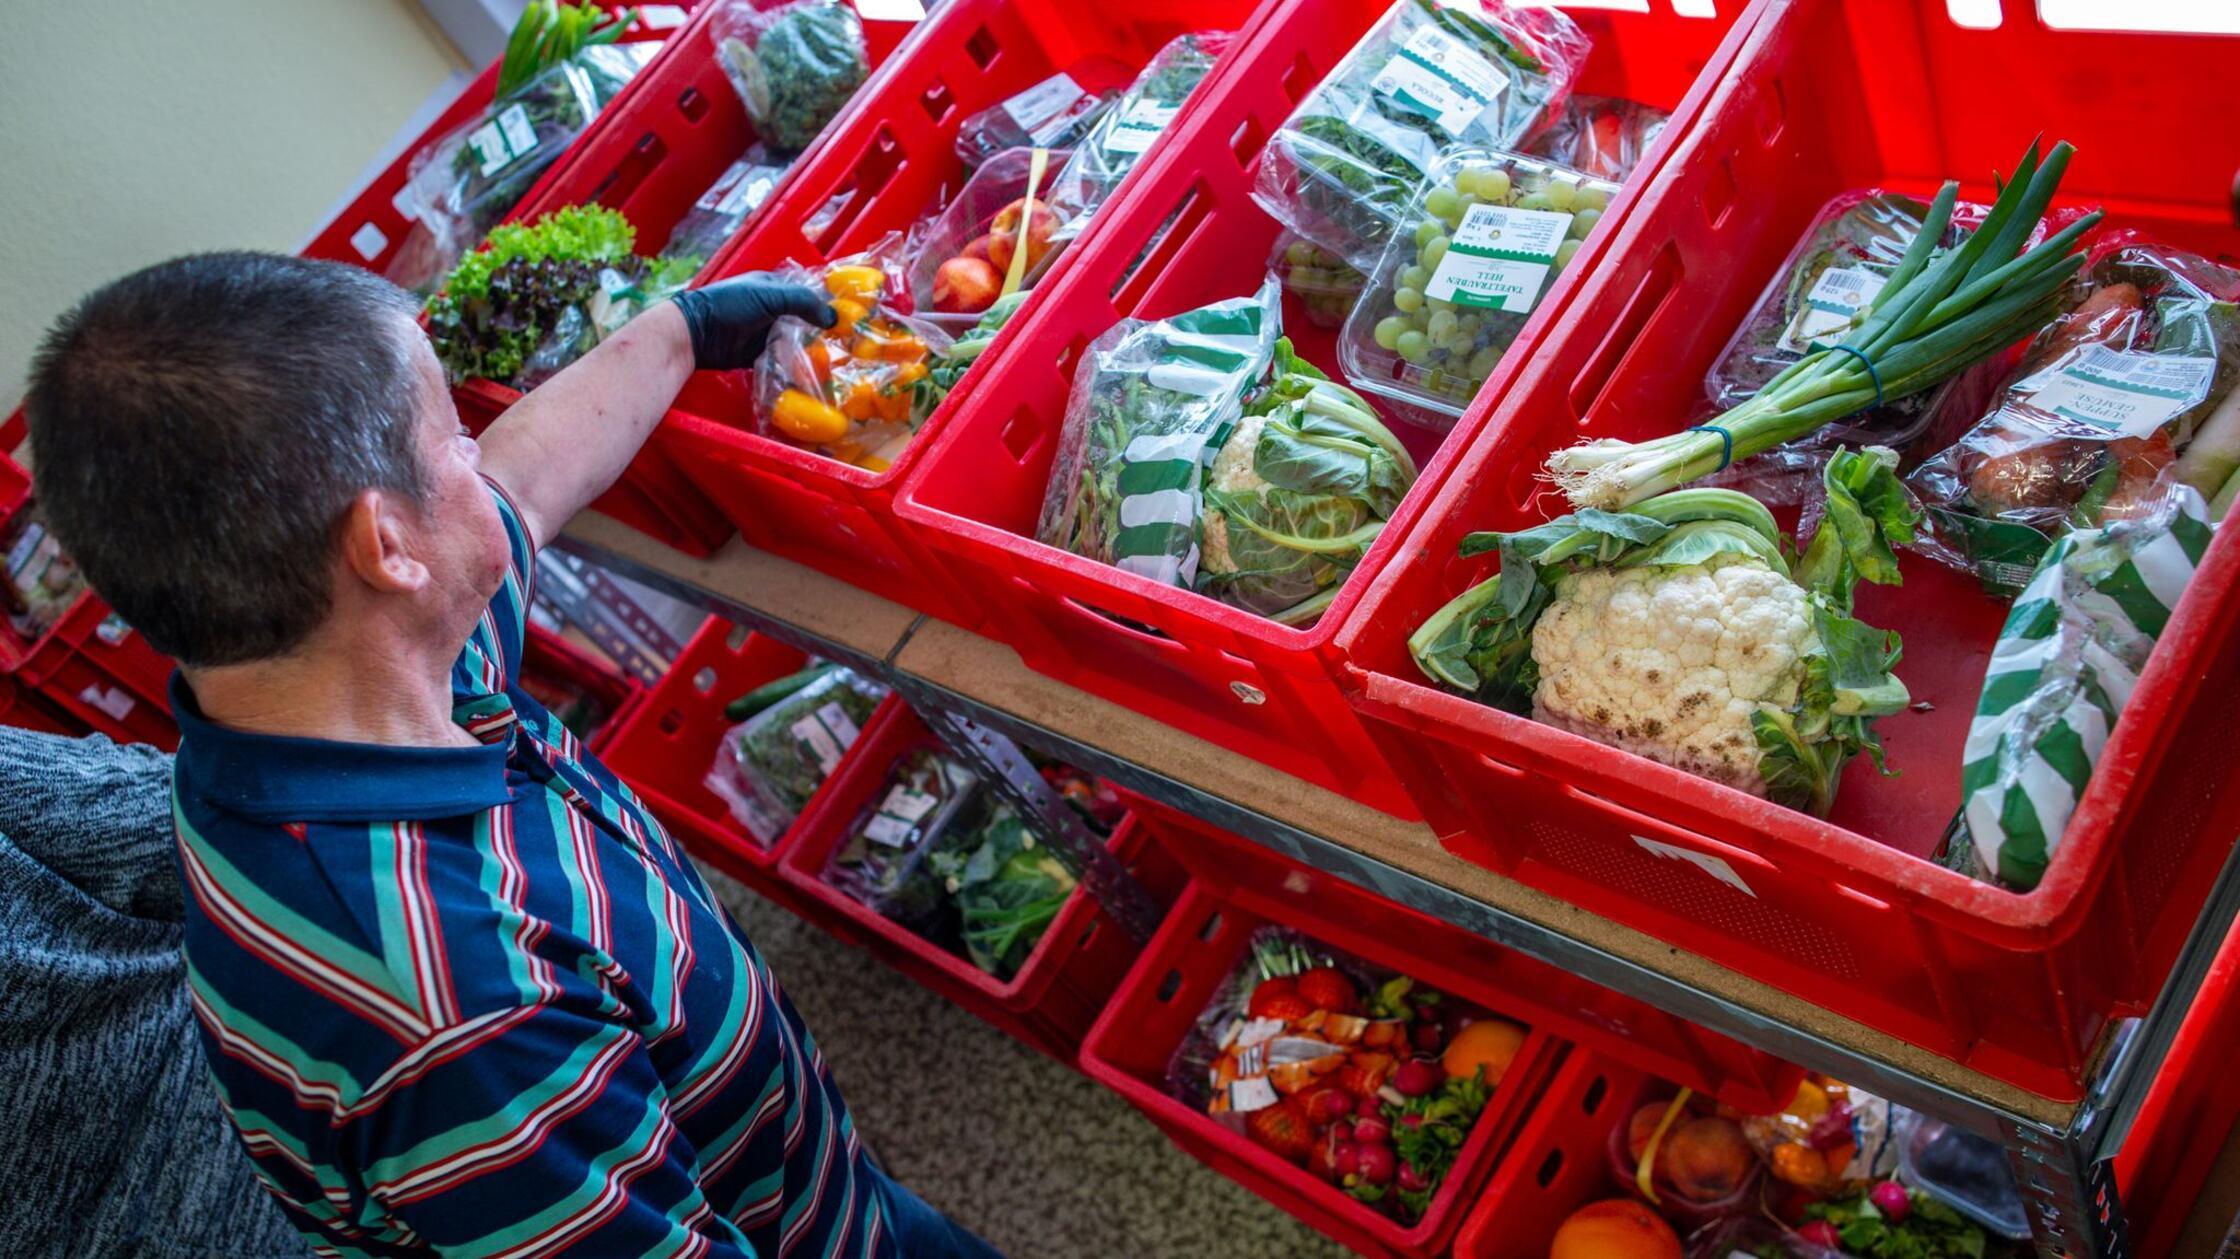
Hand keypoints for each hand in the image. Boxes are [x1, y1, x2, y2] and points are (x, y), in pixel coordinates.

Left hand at [670, 274, 834, 370]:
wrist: (697, 333)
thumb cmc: (731, 305)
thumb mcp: (770, 295)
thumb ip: (804, 302)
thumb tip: (833, 317)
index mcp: (774, 286)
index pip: (807, 292)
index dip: (826, 304)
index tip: (848, 319)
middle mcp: (772, 308)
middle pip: (803, 320)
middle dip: (821, 332)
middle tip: (845, 345)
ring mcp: (764, 332)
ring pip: (794, 341)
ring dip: (808, 351)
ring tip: (831, 363)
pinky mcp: (758, 354)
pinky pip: (781, 360)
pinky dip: (793, 366)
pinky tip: (809, 373)